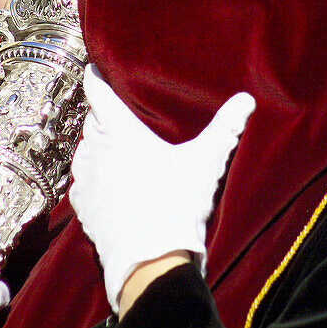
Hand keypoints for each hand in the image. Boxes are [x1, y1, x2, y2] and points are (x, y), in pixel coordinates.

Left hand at [70, 66, 254, 311]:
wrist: (151, 258)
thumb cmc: (178, 203)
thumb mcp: (206, 162)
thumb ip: (226, 128)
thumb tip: (246, 100)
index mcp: (121, 131)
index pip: (98, 93)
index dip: (95, 78)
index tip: (93, 70)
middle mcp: (96, 149)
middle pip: (92, 121)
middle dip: (102, 115)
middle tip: (116, 115)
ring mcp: (85, 178)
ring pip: (83, 149)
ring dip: (94, 144)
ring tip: (111, 148)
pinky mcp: (81, 205)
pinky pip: (79, 180)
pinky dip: (89, 174)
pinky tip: (102, 180)